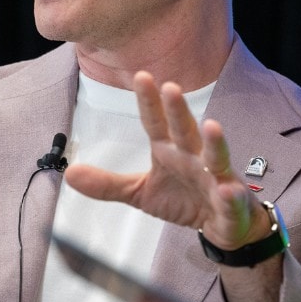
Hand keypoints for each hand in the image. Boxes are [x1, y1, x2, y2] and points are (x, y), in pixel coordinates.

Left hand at [63, 70, 266, 248]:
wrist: (224, 224)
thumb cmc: (184, 199)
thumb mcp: (140, 192)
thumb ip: (107, 184)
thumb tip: (69, 174)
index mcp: (170, 151)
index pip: (156, 123)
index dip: (149, 102)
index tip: (141, 76)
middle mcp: (194, 158)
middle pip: (185, 130)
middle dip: (179, 111)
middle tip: (171, 87)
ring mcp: (216, 178)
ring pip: (215, 157)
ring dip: (214, 142)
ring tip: (211, 126)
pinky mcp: (230, 204)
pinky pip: (230, 199)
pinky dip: (230, 195)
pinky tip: (227, 190)